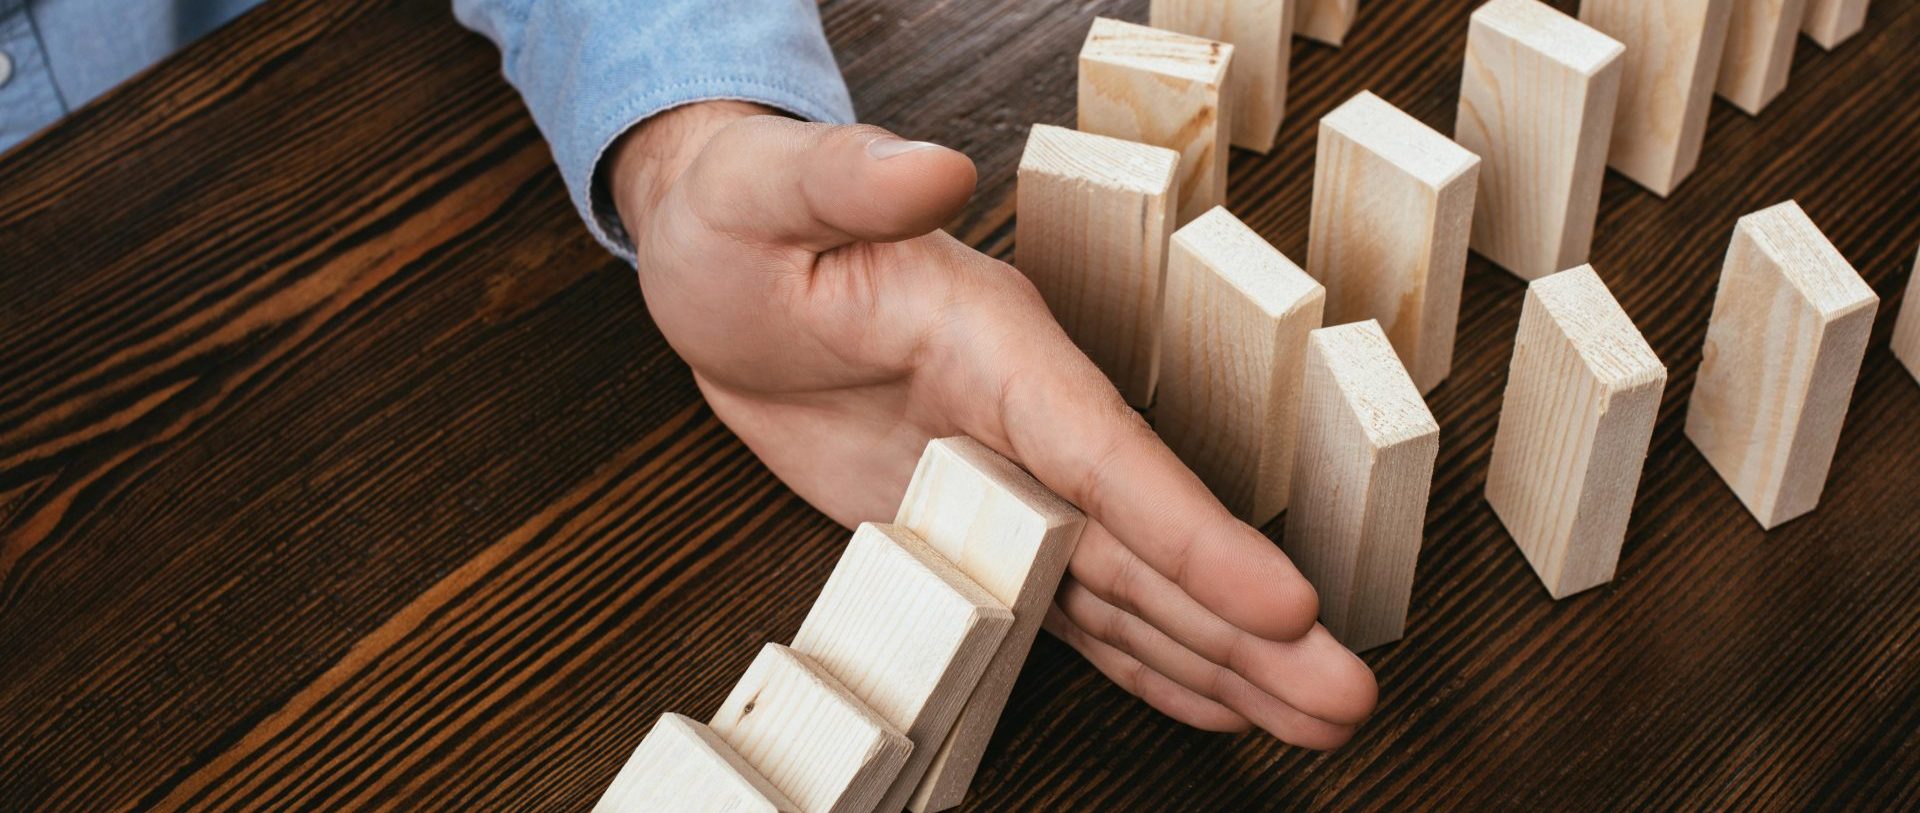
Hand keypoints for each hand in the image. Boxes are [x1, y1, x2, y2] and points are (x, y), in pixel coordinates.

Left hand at [608, 101, 1376, 745]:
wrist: (717, 271)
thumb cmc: (745, 225)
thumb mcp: (776, 193)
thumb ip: (852, 181)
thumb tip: (932, 163)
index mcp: (999, 342)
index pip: (1110, 451)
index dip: (1197, 534)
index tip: (1282, 604)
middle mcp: (1026, 417)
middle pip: (1149, 537)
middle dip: (1248, 624)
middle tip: (1343, 699)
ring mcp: (1008, 480)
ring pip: (1129, 588)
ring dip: (1221, 658)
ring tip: (1314, 722)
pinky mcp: (973, 529)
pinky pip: (1069, 608)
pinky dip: (1139, 660)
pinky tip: (1207, 701)